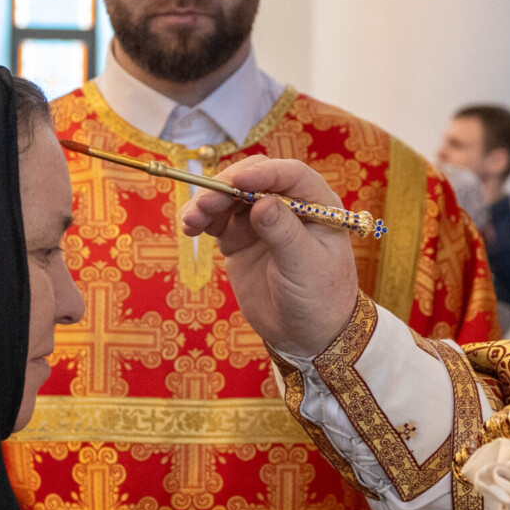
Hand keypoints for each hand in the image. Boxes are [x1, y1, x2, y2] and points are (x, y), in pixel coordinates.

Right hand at [180, 157, 360, 361]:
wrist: (307, 335)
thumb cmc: (320, 298)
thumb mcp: (305, 266)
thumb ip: (284, 233)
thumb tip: (262, 201)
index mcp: (316, 204)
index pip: (290, 175)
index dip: (263, 174)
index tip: (237, 183)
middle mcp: (288, 205)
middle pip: (253, 179)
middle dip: (227, 186)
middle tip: (205, 203)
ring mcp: (261, 221)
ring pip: (230, 197)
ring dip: (208, 202)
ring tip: (191, 220)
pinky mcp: (240, 239)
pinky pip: (217, 220)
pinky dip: (201, 219)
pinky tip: (189, 227)